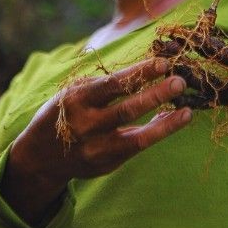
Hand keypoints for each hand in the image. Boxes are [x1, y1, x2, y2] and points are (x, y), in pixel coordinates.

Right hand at [0, 58, 190, 225]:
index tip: (162, 63)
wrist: (40, 156)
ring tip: (188, 111)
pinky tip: (174, 120)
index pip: (112, 85)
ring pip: (137, 137)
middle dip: (155, 95)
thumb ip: (106, 85)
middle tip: (180, 82)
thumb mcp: (75, 92)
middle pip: (126, 110)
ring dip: (165, 123)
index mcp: (76, 100)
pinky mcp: (107, 164)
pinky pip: (137, 147)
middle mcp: (85, 126)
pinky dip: (158, 133)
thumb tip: (149, 73)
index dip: (138, 74)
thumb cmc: (66, 112)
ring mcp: (96, 149)